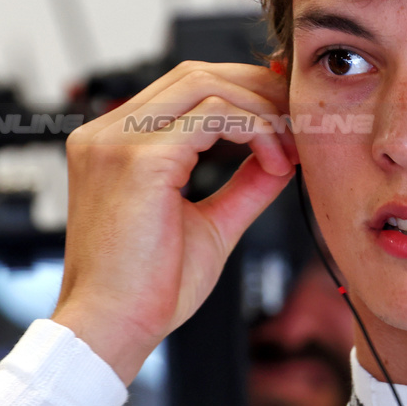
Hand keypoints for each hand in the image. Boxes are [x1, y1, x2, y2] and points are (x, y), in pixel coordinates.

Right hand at [53, 61, 297, 384]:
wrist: (111, 331)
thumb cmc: (146, 290)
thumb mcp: (210, 223)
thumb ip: (244, 184)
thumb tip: (281, 155)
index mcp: (113, 143)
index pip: (183, 87)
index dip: (242, 91)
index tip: (285, 115)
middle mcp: (107, 133)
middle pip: (196, 74)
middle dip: (258, 89)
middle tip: (299, 119)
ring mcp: (118, 141)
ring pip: (207, 86)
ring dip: (261, 111)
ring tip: (289, 148)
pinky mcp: (141, 160)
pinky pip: (214, 116)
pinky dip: (256, 131)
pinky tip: (275, 161)